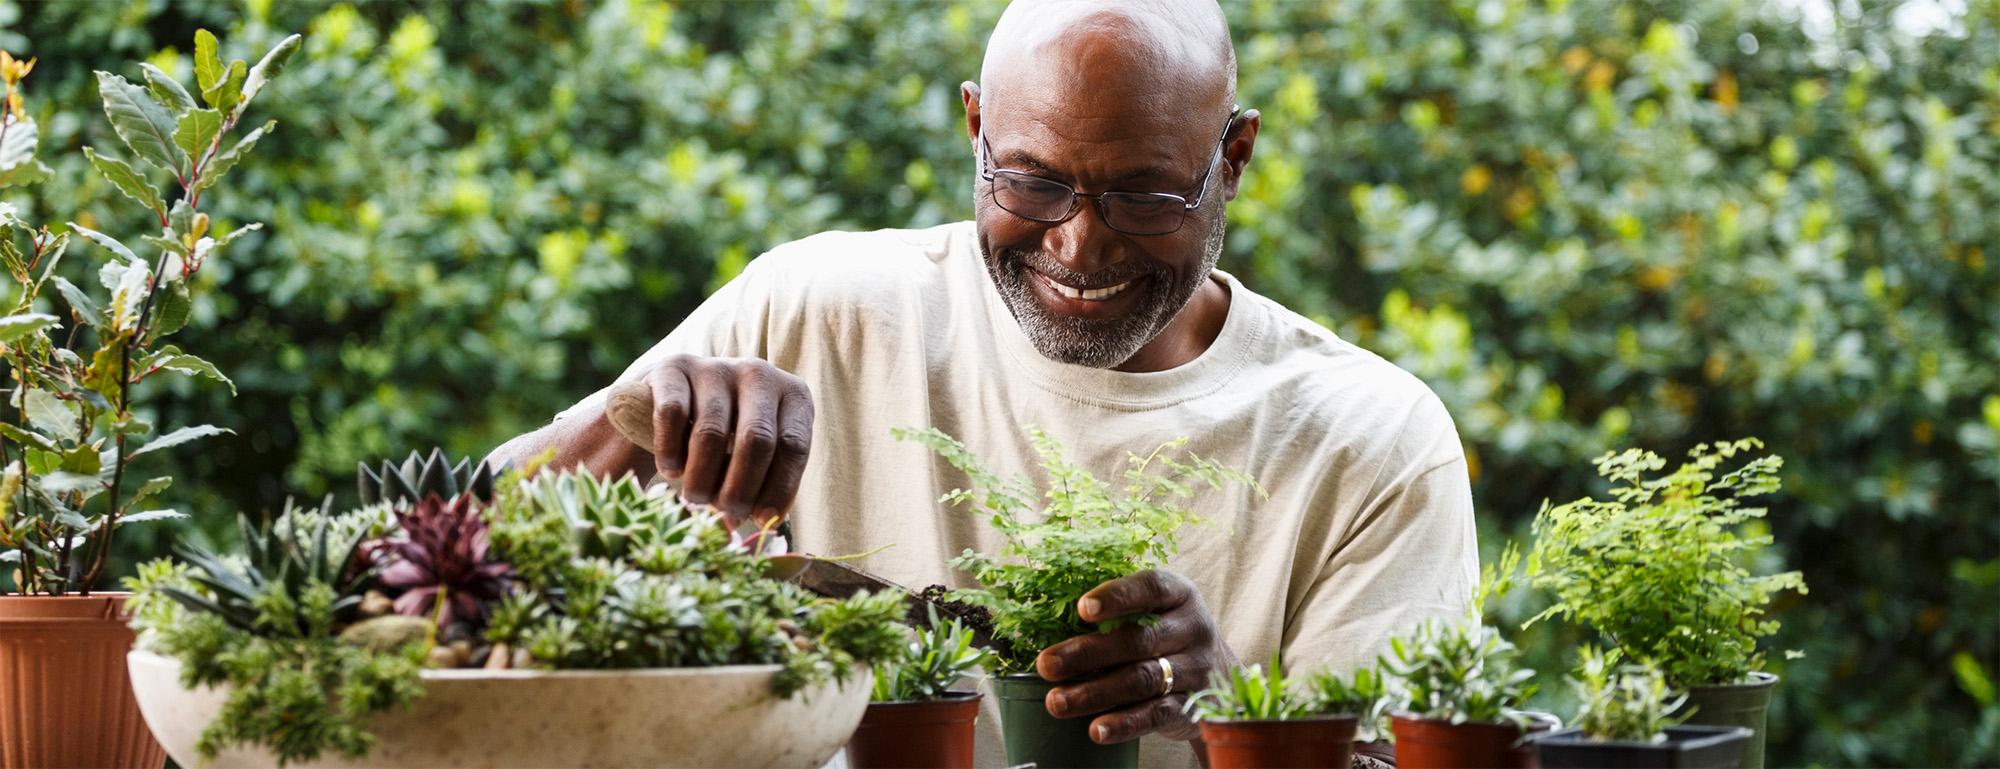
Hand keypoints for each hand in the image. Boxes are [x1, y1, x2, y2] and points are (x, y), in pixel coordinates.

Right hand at [625, 354, 814, 526]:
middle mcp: (759, 373)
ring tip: (696, 500)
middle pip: (757, 439)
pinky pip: (673, 415)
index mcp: (793, 395)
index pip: (793, 446)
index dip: (779, 488)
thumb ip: (766, 483)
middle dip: (740, 488)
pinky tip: (671, 470)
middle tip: (726, 516)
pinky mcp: (674, 368)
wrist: (673, 396)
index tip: (762, 519)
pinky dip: (671, 451)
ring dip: (703, 478)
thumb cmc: (728, 438)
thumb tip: (766, 522)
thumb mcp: (756, 455)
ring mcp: (716, 367)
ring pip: (713, 433)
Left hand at [1034, 570, 1237, 743]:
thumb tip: (1049, 621)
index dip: (1117, 596)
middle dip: (1087, 652)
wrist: (1222, 676)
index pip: (1150, 587)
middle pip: (1138, 639)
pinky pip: (1156, 714)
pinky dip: (1124, 723)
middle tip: (1046, 664)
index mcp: (1180, 594)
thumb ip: (1120, 610)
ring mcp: (1195, 668)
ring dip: (1094, 692)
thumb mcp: (1158, 610)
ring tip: (1056, 702)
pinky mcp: (1191, 706)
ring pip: (1141, 679)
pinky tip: (1096, 730)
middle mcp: (1192, 628)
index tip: (1082, 608)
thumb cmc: (1169, 634)